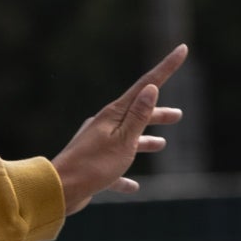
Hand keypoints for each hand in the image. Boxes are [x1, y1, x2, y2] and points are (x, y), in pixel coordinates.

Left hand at [52, 46, 186, 206]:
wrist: (59, 190)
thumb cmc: (93, 166)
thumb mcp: (123, 139)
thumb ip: (138, 116)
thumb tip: (151, 88)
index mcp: (114, 115)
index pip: (146, 86)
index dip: (166, 68)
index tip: (182, 49)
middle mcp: (105, 126)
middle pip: (137, 116)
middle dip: (158, 115)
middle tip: (178, 116)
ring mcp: (97, 146)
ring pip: (127, 141)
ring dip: (145, 141)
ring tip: (162, 145)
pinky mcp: (92, 167)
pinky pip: (113, 170)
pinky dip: (124, 177)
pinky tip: (134, 187)